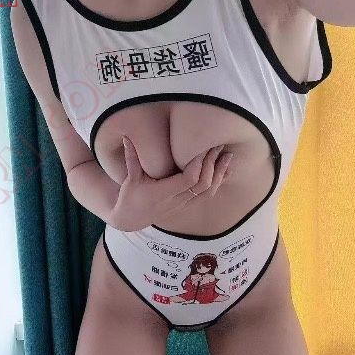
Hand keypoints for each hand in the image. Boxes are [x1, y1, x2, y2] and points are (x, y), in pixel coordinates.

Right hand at [108, 137, 233, 231]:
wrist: (132, 218)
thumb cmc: (130, 197)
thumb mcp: (129, 179)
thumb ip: (131, 158)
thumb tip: (126, 136)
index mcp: (162, 193)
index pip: (188, 180)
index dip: (198, 164)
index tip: (202, 147)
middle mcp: (176, 201)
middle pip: (202, 184)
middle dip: (212, 164)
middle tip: (218, 146)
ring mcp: (183, 205)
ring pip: (209, 191)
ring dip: (220, 174)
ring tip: (228, 156)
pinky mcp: (188, 205)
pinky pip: (208, 195)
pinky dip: (219, 182)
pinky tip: (226, 169)